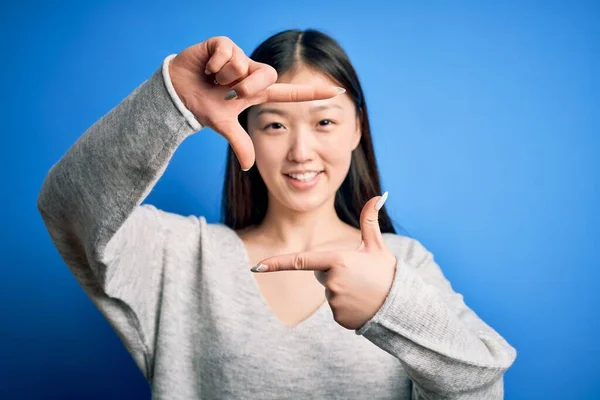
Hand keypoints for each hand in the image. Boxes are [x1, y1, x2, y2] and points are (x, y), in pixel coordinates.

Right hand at [168, 36, 343, 169]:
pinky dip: (214, 64)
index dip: (313, 93)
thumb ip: (240, 143)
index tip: (338, 91)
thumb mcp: (223, 126)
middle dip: (246, 88)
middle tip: (229, 93)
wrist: (175, 94)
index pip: (290, 93)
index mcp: (257, 92)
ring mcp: (238, 57)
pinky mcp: (222, 44)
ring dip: (225, 77)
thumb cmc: (202, 106)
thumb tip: (250, 166)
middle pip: (267, 76)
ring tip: (212, 80)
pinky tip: (206, 68)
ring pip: (244, 65)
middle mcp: (251, 73)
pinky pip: (228, 52)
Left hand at [251, 192, 396, 329]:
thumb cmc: (387, 273)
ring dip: (341, 289)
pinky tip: (362, 304)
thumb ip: (370, 221)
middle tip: (359, 275)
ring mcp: (334, 302)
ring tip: (363, 290)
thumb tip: (379, 195)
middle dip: (335, 272)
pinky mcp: (338, 317)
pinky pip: (335, 308)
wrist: (401, 306)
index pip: (300, 261)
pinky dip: (346, 305)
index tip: (256, 267)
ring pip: (329, 290)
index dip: (275, 264)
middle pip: (321, 273)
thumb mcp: (377, 246)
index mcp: (337, 261)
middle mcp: (332, 281)